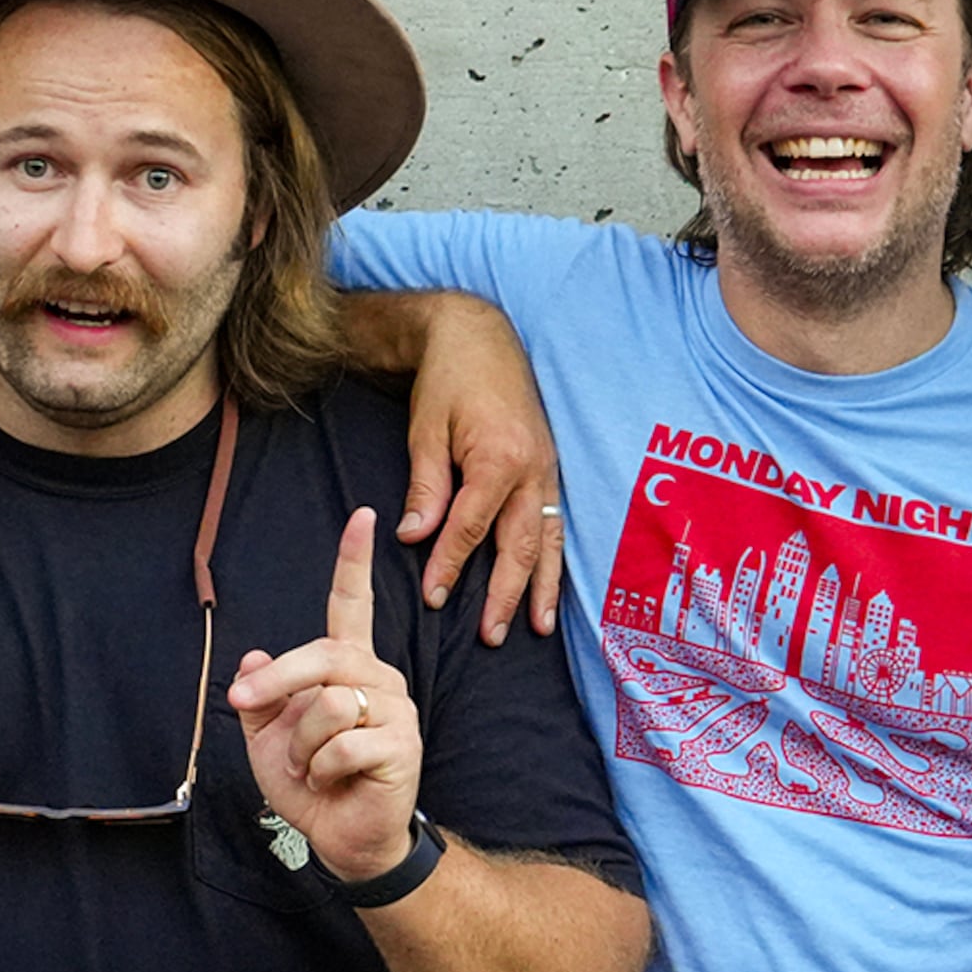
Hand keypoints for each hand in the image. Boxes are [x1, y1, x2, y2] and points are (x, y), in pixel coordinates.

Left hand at [227, 509, 421, 877]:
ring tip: (311, 768)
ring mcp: (395, 710)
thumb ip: (260, 698)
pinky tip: (330, 781)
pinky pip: (342, 744)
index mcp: (349, 668)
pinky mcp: (402, 746)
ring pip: (329, 704)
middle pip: (325, 654)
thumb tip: (253, 660)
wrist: (342, 840)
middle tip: (242, 704)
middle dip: (277, 682)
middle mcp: (378, 678)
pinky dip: (320, 769)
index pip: (353, 606)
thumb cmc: (311, 785)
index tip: (362, 517)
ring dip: (301, 745)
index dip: (354, 562)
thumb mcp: (268, 739)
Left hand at [393, 294, 566, 644]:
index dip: (450, 565)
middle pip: (520, 544)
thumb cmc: (448, 379)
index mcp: (498, 458)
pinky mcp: (550, 466)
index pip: (472, 527)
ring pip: (548, 539)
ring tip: (537, 628)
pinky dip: (553, 557)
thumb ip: (426, 486)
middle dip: (507, 594)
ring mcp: (547, 468)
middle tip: (492, 637)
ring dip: (542, 586)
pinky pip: (557, 521)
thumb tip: (415, 537)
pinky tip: (549, 585)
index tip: (434, 599)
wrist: (479, 334)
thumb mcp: (425, 430)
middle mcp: (532, 469)